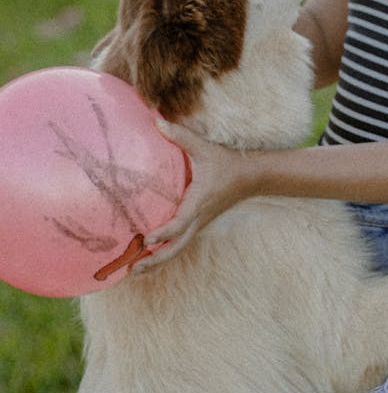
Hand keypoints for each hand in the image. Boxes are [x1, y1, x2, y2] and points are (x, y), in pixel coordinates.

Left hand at [132, 119, 258, 272]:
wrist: (251, 176)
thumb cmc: (226, 162)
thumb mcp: (204, 147)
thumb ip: (179, 135)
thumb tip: (156, 120)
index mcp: (199, 201)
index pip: (180, 222)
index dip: (164, 232)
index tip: (146, 239)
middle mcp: (198, 218)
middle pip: (177, 247)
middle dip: (155, 260)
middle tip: (132, 269)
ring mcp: (199, 224)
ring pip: (178, 250)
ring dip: (157, 262)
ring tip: (134, 271)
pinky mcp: (198, 224)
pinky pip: (180, 244)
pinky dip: (165, 254)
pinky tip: (149, 257)